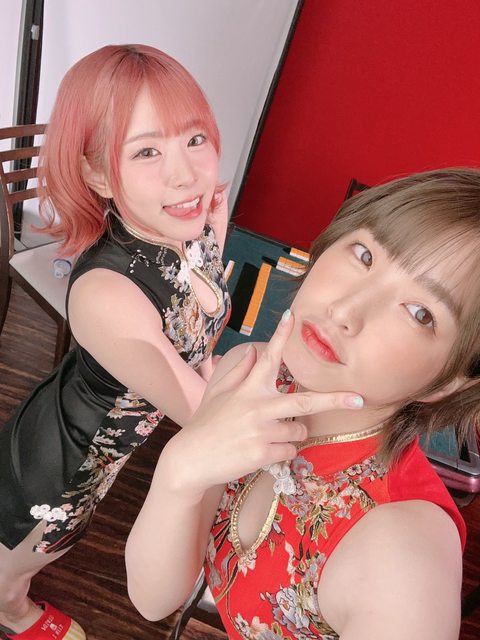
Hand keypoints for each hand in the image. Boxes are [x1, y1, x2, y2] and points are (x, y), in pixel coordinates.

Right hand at [164, 310, 363, 497]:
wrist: (190, 458)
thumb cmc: (206, 423)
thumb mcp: (218, 393)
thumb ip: (239, 371)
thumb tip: (253, 351)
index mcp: (249, 388)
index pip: (268, 358)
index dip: (281, 336)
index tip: (292, 316)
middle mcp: (258, 407)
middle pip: (306, 402)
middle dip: (335, 399)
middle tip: (359, 399)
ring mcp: (261, 431)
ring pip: (299, 431)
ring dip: (292, 433)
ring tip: (267, 436)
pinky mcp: (262, 454)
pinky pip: (289, 451)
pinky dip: (281, 452)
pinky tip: (261, 451)